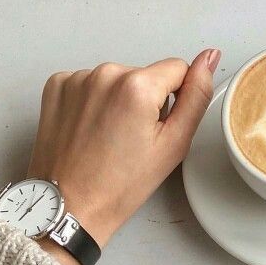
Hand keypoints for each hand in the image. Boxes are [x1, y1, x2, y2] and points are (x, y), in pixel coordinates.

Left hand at [28, 49, 220, 264]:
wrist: (68, 207)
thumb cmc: (121, 185)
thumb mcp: (174, 144)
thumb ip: (197, 95)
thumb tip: (209, 57)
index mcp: (138, 86)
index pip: (177, 69)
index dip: (173, 100)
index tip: (154, 128)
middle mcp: (105, 73)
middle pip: (145, 74)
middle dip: (144, 100)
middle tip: (131, 138)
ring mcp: (77, 78)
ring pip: (118, 78)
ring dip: (118, 100)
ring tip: (107, 136)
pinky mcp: (56, 86)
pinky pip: (89, 82)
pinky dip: (92, 100)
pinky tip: (88, 128)